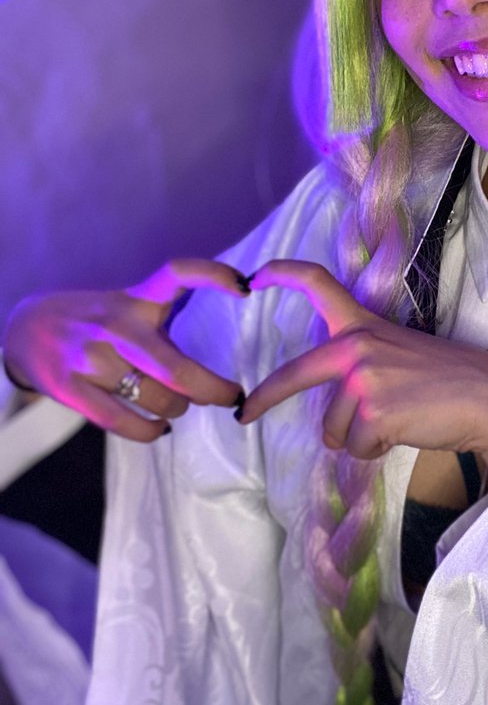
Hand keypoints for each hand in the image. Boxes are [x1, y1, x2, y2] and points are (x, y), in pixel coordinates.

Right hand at [2, 258, 248, 441]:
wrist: (24, 330)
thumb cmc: (95, 322)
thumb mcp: (127, 305)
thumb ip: (164, 322)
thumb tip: (213, 360)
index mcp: (135, 299)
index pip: (176, 273)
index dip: (212, 275)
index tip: (245, 286)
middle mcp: (114, 325)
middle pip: (177, 368)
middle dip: (214, 390)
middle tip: (233, 396)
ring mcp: (90, 358)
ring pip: (156, 399)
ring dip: (178, 408)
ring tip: (178, 405)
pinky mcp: (68, 388)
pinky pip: (124, 422)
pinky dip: (151, 431)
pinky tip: (160, 428)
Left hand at [239, 261, 487, 488]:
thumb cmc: (450, 382)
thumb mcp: (401, 355)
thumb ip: (363, 366)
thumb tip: (332, 413)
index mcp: (364, 325)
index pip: (318, 284)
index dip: (283, 274)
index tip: (255, 275)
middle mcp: (357, 346)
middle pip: (294, 374)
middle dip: (264, 398)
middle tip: (245, 414)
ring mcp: (362, 379)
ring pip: (332, 429)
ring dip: (359, 437)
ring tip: (399, 421)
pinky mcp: (372, 413)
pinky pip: (354, 449)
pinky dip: (376, 451)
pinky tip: (406, 433)